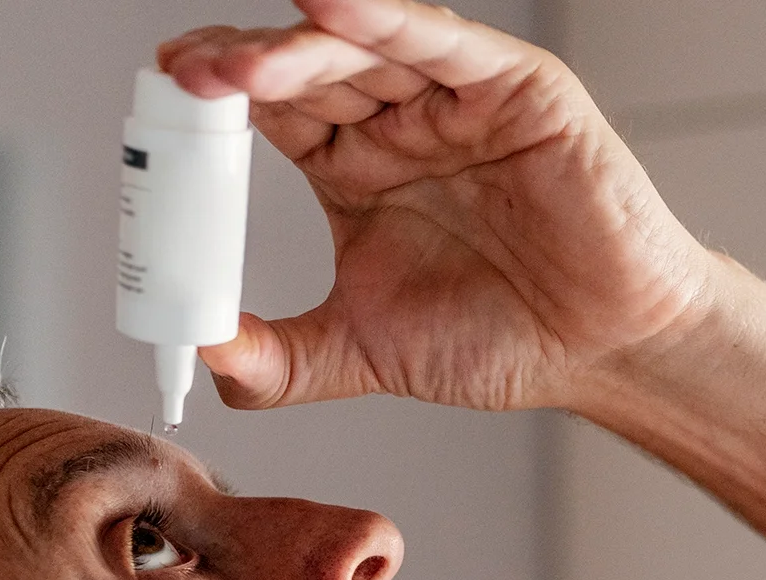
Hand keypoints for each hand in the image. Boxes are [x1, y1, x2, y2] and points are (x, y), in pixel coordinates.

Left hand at [158, 0, 715, 411]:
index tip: (163, 103)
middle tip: (184, 76)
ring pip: (362, 49)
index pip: (267, 108)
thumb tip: (203, 356)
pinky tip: (330, 7)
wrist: (602, 353)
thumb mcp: (362, 352)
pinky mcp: (515, 88)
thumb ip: (280, 359)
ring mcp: (454, 97)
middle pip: (302, 67)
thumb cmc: (503, 337)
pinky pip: (442, 40)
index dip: (214, 100)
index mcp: (353, 164)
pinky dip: (385, 18)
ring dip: (295, 50)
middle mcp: (398, 119)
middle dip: (237, 67)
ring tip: (237, 66)